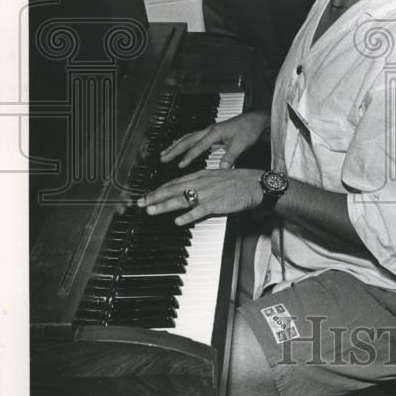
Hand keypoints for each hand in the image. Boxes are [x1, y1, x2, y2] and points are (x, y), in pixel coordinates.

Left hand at [137, 168, 263, 225]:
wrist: (255, 184)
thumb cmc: (239, 181)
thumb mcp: (216, 177)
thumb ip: (201, 183)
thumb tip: (189, 190)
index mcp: (201, 175)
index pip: (175, 182)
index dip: (159, 189)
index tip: (148, 195)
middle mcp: (201, 182)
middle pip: (173, 190)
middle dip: (155, 196)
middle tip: (140, 203)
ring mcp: (208, 193)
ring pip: (181, 200)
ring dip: (164, 205)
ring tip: (151, 210)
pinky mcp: (216, 204)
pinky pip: (199, 211)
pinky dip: (187, 216)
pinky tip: (178, 221)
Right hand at [160, 112, 269, 168]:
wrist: (256, 120)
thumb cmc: (249, 130)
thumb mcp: (242, 144)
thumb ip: (231, 156)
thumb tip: (222, 169)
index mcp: (215, 132)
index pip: (198, 147)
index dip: (188, 157)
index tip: (179, 166)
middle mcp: (210, 130)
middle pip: (188, 140)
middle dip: (174, 149)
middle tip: (163, 158)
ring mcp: (209, 130)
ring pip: (188, 137)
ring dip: (176, 145)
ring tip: (164, 153)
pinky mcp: (211, 132)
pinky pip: (192, 136)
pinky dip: (183, 141)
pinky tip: (178, 144)